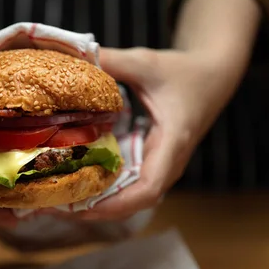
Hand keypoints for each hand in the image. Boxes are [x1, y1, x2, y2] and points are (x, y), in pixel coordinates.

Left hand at [56, 47, 241, 220]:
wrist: (211, 78)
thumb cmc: (182, 72)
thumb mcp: (146, 63)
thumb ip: (112, 62)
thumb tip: (74, 60)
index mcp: (171, 143)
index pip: (149, 188)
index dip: (116, 203)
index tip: (83, 205)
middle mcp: (168, 163)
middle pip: (134, 202)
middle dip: (97, 208)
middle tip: (57, 206)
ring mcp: (161, 166)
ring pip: (130, 198)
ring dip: (98, 202)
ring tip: (60, 200)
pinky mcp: (152, 163)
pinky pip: (128, 185)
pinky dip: (103, 189)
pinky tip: (75, 182)